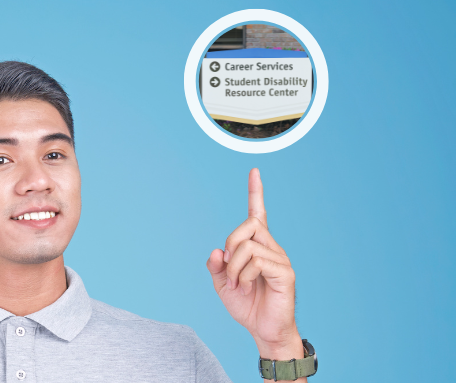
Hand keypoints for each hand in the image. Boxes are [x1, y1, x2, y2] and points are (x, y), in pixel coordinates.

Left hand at [206, 169, 302, 361]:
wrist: (263, 330)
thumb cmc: (247, 305)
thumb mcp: (222, 284)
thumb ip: (215, 266)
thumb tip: (216, 251)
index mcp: (257, 246)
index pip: (258, 213)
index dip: (255, 192)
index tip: (254, 172)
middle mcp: (271, 247)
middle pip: (248, 225)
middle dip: (230, 245)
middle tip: (226, 270)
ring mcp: (280, 259)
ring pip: (248, 246)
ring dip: (233, 267)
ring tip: (235, 284)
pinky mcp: (285, 273)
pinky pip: (257, 261)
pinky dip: (243, 275)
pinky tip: (244, 287)